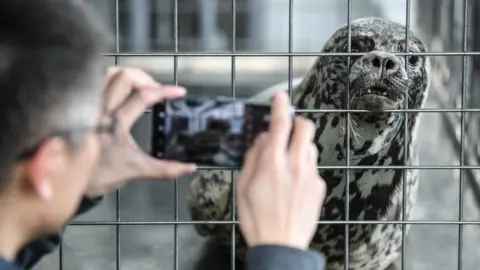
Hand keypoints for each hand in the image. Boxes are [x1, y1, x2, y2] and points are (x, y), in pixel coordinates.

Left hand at [85, 67, 196, 197]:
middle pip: (124, 77)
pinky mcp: (80, 104)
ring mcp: (88, 104)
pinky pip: (94, 79)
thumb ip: (166, 169)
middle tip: (157, 89)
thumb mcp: (136, 170)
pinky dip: (111, 77)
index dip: (165, 91)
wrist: (70, 179)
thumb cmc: (101, 174)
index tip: (179, 92)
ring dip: (128, 74)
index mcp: (115, 125)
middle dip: (146, 78)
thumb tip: (190, 168)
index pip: (143, 97)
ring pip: (107, 73)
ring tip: (140, 85)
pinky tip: (121, 87)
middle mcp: (100, 110)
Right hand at [236, 91, 325, 249]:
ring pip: (311, 146)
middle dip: (297, 121)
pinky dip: (303, 167)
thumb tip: (261, 139)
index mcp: (272, 164)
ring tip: (287, 162)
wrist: (281, 245)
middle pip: (305, 128)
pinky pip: (313, 167)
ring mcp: (310, 176)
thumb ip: (253, 158)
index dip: (280, 106)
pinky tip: (294, 184)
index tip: (280, 97)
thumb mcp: (243, 187)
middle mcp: (294, 165)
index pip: (279, 125)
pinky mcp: (319, 187)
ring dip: (299, 146)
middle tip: (287, 128)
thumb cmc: (257, 219)